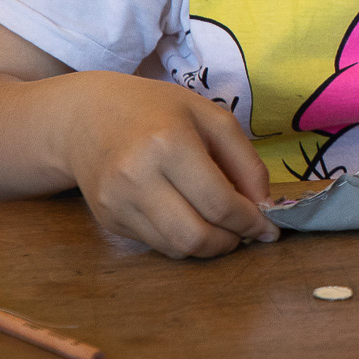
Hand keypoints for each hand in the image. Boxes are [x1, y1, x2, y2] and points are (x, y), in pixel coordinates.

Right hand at [49, 72, 277, 258]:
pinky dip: (182, 239)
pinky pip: (156, 243)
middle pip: (195, 235)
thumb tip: (265, 205)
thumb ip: (246, 160)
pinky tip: (191, 218)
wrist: (88, 115)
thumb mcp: (211, 117)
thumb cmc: (158, 110)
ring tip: (223, 227)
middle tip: (246, 232)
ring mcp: (117, 203)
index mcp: (169, 144)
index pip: (219, 202)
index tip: (270, 228)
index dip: (251, 221)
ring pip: (175, 247)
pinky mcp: (107, 220)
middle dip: (230, 242)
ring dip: (208, 246)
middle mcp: (137, 178)